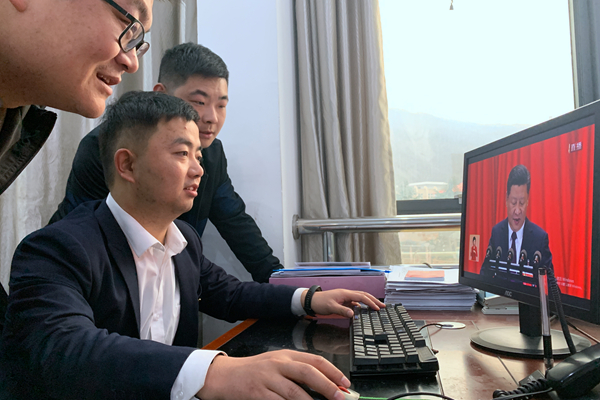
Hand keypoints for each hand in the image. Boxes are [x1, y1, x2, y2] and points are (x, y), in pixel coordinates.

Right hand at [197, 350, 350, 399]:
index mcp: (286, 355)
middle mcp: (278, 364)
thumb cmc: (255, 371)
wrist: (226, 376)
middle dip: (327, 386)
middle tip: (341, 397)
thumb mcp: (277, 363)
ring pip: (295, 391)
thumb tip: (326, 384)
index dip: (332, 372)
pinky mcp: (258, 393)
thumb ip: (298, 371)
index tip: (345, 384)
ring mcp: (268, 379)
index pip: (314, 361)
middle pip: (307, 373)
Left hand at [306, 289, 384, 317]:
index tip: (377, 308)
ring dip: (369, 302)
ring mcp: (345, 297)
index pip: (361, 297)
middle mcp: (347, 294)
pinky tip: (364, 310)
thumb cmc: (320, 303)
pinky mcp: (343, 301)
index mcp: (345, 294)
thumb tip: (353, 314)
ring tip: (376, 307)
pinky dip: (361, 305)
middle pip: (363, 295)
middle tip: (382, 306)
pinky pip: (355, 302)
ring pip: (360, 298)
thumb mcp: (331, 307)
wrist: (312, 301)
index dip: (370, 302)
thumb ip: (342, 311)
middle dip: (373, 300)